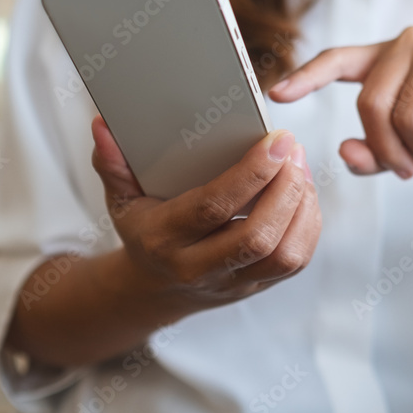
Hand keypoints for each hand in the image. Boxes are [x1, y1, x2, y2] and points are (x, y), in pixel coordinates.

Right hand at [89, 116, 321, 319]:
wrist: (155, 288)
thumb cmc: (143, 229)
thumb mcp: (121, 198)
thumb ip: (113, 162)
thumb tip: (103, 124)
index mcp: (163, 240)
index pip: (213, 207)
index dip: (251, 172)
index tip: (277, 139)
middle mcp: (199, 268)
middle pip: (257, 236)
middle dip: (285, 188)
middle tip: (294, 148)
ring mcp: (232, 283)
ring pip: (284, 254)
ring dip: (302, 206)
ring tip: (300, 166)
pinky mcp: (258, 287)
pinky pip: (296, 261)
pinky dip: (309, 224)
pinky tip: (303, 192)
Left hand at [268, 26, 412, 178]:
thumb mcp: (407, 152)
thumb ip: (374, 154)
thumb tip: (345, 152)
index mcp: (386, 59)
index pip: (338, 60)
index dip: (306, 77)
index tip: (276, 94)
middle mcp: (410, 43)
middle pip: (371, 103)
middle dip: (390, 149)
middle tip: (411, 168)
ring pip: (409, 115)